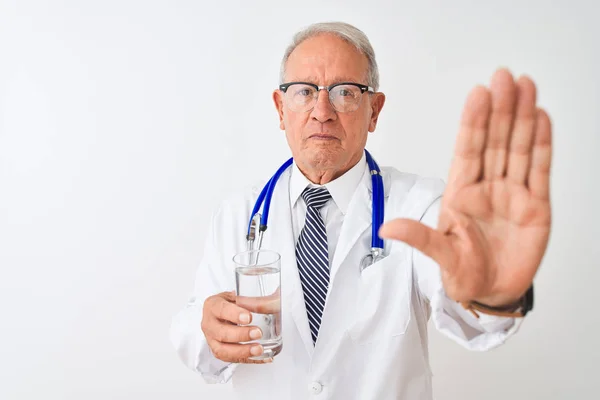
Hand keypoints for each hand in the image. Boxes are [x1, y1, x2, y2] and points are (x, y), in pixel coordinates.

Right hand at [202, 291, 274, 363]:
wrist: (226, 312)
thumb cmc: (232, 303)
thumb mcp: (243, 296)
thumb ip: (256, 301)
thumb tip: (269, 306)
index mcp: (213, 305)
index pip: (221, 310)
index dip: (234, 314)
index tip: (249, 317)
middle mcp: (209, 324)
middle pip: (221, 333)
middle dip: (241, 335)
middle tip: (257, 332)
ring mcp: (212, 340)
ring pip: (222, 350)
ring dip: (242, 351)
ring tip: (259, 349)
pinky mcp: (219, 352)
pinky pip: (232, 360)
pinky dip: (249, 360)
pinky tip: (263, 357)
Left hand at [379, 68, 551, 306]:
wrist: (491, 293)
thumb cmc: (463, 272)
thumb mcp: (440, 254)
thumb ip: (419, 238)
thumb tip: (386, 229)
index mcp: (461, 192)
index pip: (468, 149)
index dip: (473, 122)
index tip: (478, 94)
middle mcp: (487, 186)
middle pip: (495, 141)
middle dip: (500, 109)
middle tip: (504, 76)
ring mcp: (512, 193)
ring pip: (517, 148)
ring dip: (522, 117)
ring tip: (526, 86)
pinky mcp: (536, 205)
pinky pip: (539, 170)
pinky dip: (542, 144)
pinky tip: (542, 117)